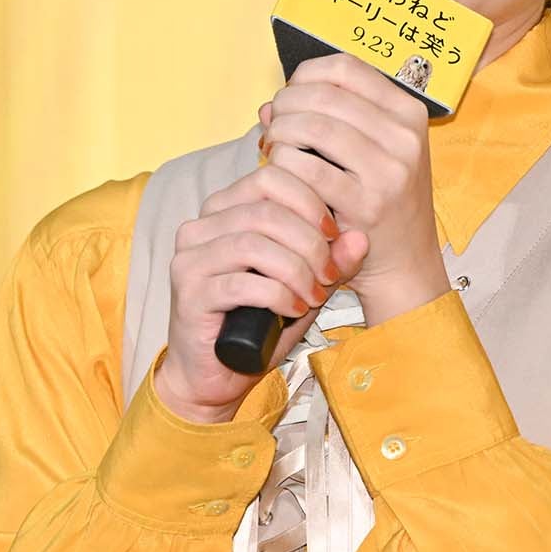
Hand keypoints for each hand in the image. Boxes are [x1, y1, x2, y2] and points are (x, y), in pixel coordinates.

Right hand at [155, 158, 368, 422]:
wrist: (216, 374)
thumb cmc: (259, 321)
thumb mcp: (306, 284)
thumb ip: (332, 261)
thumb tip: (360, 239)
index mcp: (224, 209)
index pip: (270, 177)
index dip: (310, 201)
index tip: (335, 234)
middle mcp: (200, 227)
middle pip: (267, 210)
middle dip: (310, 242)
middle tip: (328, 274)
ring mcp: (189, 259)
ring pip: (255, 244)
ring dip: (297, 269)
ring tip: (314, 294)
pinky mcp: (189, 294)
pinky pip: (243, 283)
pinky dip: (279, 295)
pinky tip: (294, 309)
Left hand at [259, 52, 450, 323]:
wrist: (406, 263)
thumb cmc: (381, 201)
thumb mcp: (370, 151)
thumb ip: (326, 119)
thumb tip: (268, 107)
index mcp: (409, 112)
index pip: (345, 67)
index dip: (305, 76)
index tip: (290, 96)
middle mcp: (405, 137)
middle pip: (324, 95)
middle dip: (285, 106)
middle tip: (273, 127)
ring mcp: (389, 170)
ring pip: (312, 126)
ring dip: (280, 134)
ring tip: (273, 149)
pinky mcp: (367, 204)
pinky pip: (307, 170)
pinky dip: (283, 167)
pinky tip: (279, 176)